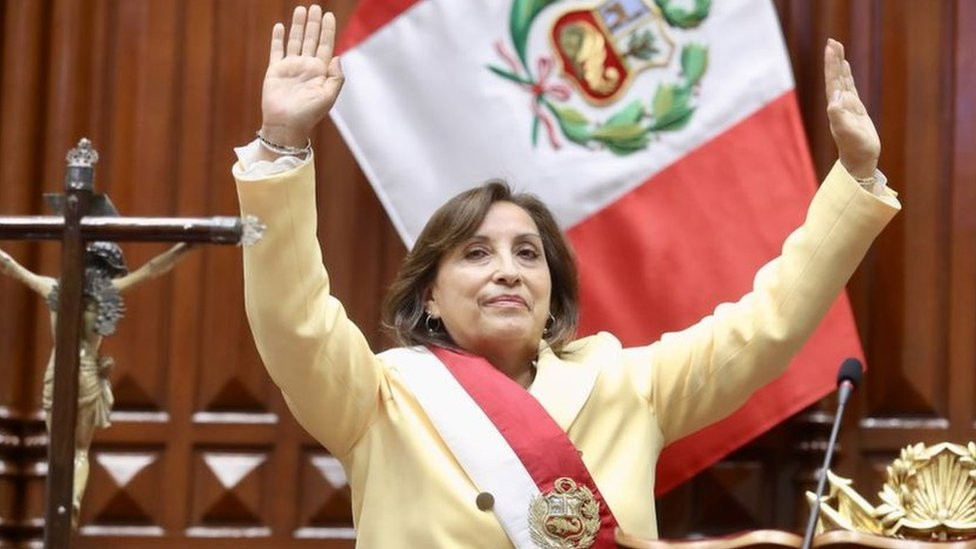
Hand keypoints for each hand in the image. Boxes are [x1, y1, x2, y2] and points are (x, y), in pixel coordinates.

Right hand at [260, 5, 343, 146]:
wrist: (286, 125)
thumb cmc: (309, 114)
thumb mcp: (328, 97)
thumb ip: (336, 77)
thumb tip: (337, 56)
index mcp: (320, 72)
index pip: (326, 45)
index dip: (328, 30)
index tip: (329, 15)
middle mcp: (306, 66)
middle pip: (311, 39)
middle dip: (314, 23)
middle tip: (316, 6)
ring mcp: (291, 67)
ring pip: (295, 40)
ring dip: (298, 26)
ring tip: (301, 9)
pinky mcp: (275, 70)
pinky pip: (277, 50)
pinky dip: (277, 38)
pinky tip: (280, 26)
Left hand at [824, 39, 879, 178]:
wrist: (860, 160)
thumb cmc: (855, 149)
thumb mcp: (847, 133)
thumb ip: (839, 117)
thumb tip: (834, 99)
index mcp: (837, 107)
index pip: (833, 81)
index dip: (831, 65)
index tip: (830, 49)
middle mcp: (839, 104)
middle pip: (836, 77)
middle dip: (834, 59)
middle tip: (832, 41)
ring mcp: (847, 106)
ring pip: (842, 80)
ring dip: (839, 64)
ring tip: (837, 48)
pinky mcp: (855, 109)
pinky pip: (850, 87)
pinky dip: (847, 76)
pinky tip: (845, 68)